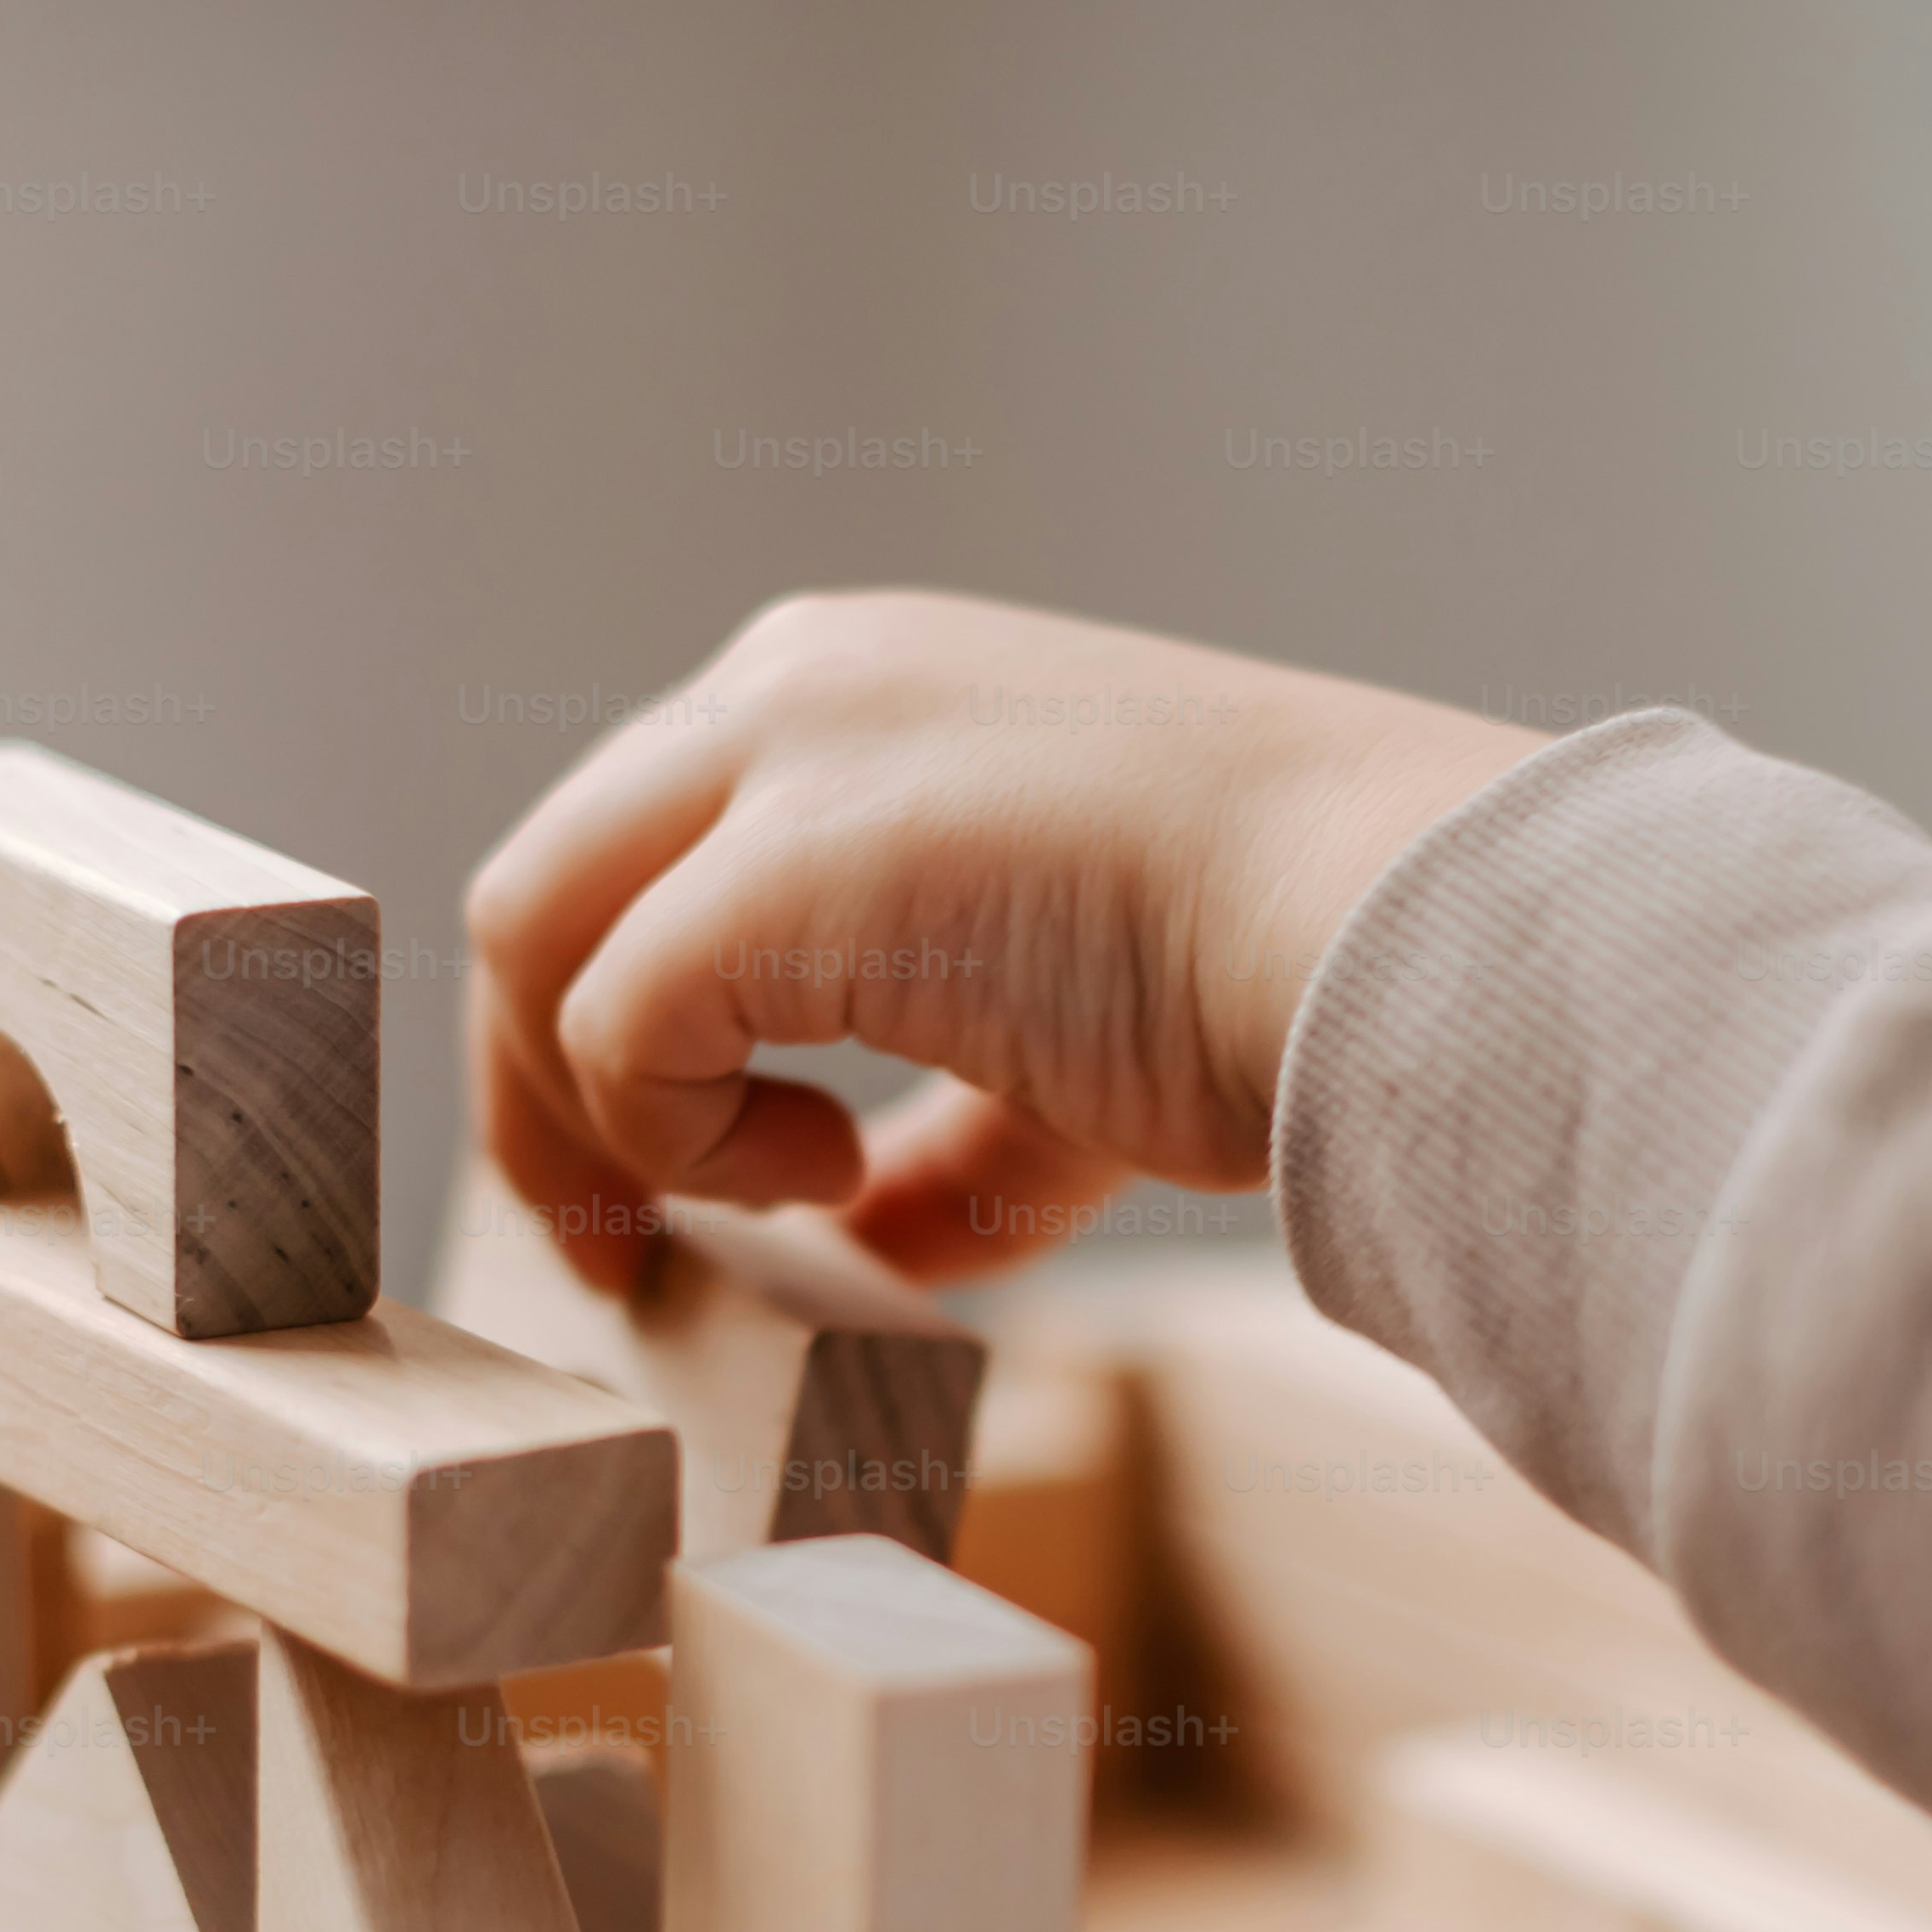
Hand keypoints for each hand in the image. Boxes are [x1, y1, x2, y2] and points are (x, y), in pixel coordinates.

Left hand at [460, 590, 1538, 1287]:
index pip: (636, 853)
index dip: (612, 1039)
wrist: (1396, 932)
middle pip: (545, 885)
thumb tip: (881, 1242)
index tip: (683, 1195)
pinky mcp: (794, 855)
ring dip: (599, 1114)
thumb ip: (961, 1128)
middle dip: (544, 1086)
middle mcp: (795, 680)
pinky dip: (682, 1137)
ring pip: (535, 934)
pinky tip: (833, 1179)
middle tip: (609, 1251)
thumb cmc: (1279, 974)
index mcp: (858, 687)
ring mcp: (785, 746)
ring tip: (762, 1204)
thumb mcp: (1076, 1045)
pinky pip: (620, 1020)